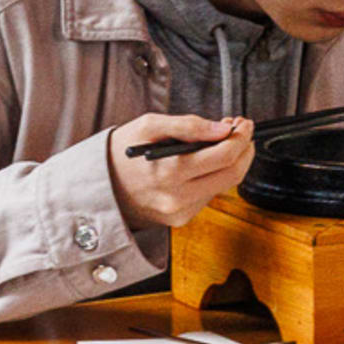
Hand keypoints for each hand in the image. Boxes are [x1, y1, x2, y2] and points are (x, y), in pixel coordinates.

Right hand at [110, 112, 251, 232]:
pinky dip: (215, 176)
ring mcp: (180, 212)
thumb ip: (188, 125)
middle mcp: (178, 197)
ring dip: (232, 162)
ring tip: (222, 141)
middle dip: (244, 149)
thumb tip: (222, 129)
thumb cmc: (121, 153)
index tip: (243, 124)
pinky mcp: (180, 219)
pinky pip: (209, 195)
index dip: (241, 137)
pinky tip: (206, 162)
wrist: (98, 188)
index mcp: (170, 172)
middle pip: (233, 174)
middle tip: (240, 131)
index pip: (225, 156)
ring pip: (224, 185)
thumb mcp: (148, 126)